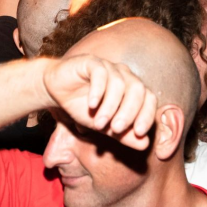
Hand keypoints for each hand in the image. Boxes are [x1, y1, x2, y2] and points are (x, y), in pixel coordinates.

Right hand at [42, 54, 158, 150]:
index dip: (147, 115)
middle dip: (129, 112)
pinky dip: (98, 90)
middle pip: (137, 90)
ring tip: (99, 124)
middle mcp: (124, 75)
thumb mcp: (104, 127)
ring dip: (110, 106)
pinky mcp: (92, 62)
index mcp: (132, 89)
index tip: (139, 133)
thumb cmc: (84, 107)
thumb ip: (124, 135)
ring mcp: (109, 67)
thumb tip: (144, 144)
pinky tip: (91, 105)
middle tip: (117, 130)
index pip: (149, 99)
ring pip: (118, 83)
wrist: (57, 92)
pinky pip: (100, 73)